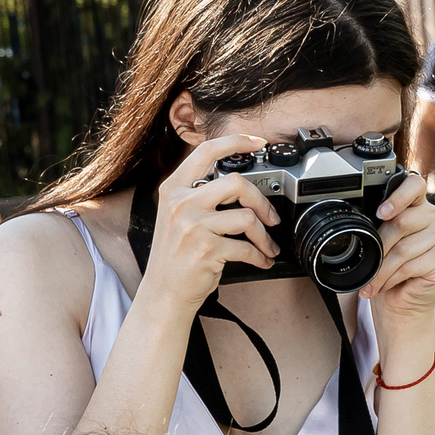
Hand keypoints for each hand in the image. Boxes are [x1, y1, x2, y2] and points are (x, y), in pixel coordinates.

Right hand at [137, 136, 282, 316]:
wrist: (164, 293)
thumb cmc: (175, 256)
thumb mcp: (176, 216)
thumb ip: (198, 195)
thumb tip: (237, 182)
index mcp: (173, 189)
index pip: (206, 151)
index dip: (235, 141)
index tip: (257, 142)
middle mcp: (181, 204)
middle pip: (236, 183)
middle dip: (261, 200)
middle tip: (270, 216)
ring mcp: (193, 226)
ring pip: (247, 218)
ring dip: (265, 236)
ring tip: (267, 245)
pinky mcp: (207, 250)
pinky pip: (246, 248)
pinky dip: (260, 256)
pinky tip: (261, 261)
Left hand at [362, 176, 434, 330]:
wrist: (401, 304)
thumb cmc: (388, 272)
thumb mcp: (379, 244)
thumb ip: (377, 227)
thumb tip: (359, 223)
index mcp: (415, 205)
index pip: (414, 185)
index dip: (398, 196)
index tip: (381, 212)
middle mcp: (431, 217)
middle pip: (402, 221)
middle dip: (379, 247)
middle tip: (368, 264)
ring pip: (403, 248)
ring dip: (381, 270)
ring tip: (372, 282)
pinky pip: (410, 266)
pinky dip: (391, 279)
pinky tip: (384, 286)